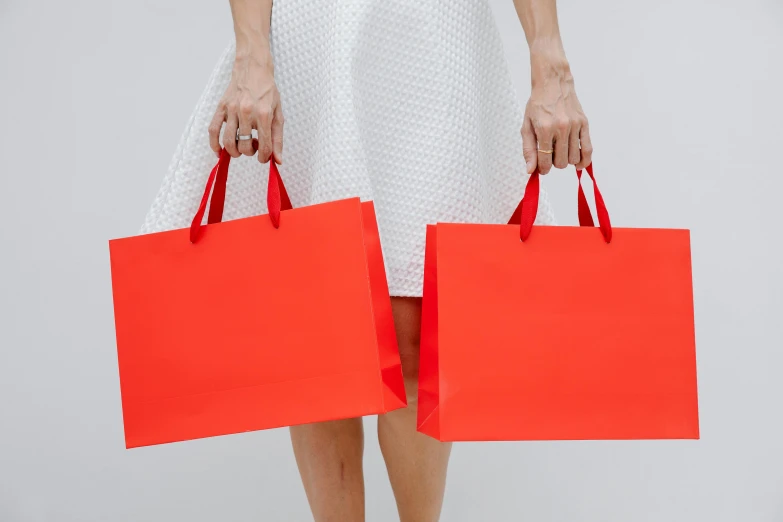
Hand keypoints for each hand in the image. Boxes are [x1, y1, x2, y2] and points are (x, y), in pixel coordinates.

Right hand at [209, 53, 283, 163]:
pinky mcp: (221, 107)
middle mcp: (247, 112)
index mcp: (264, 114)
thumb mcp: (278, 113)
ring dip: (234, 151)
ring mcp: (232, 109)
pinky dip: (214, 144)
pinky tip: (219, 152)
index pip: (264, 146)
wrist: (253, 69)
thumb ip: (278, 138)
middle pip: (244, 146)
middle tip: (253, 145)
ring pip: (228, 141)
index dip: (264, 157)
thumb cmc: (267, 92)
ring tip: (240, 148)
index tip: (263, 157)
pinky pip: (213, 130)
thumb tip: (278, 160)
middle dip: (250, 152)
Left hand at [521, 56, 591, 174]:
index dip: (542, 169)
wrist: (553, 83)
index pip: (545, 160)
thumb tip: (531, 171)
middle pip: (560, 162)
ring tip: (560, 152)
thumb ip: (528, 149)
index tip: (541, 169)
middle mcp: (561, 128)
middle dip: (553, 164)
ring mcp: (575, 125)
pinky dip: (584, 160)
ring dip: (566, 160)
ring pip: (573, 158)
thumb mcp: (527, 126)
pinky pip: (588, 148)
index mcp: (545, 129)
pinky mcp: (584, 123)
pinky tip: (579, 164)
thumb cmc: (538, 105)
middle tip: (549, 155)